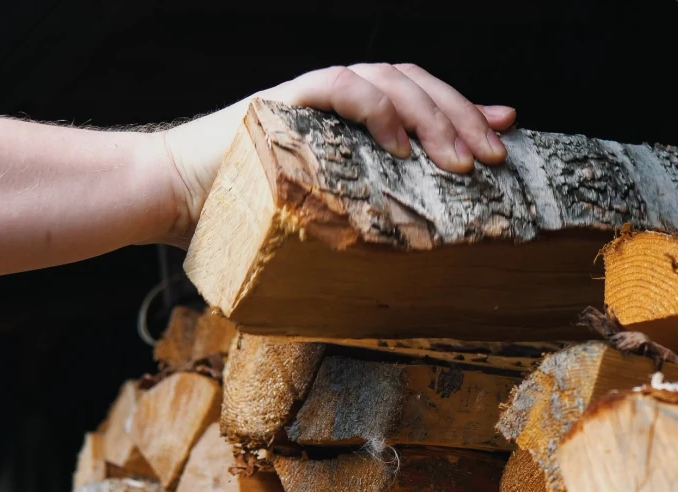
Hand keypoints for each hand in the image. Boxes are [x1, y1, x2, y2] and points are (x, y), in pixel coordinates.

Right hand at [158, 64, 515, 245]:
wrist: (171, 197)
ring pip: (386, 78)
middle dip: (460, 116)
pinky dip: (375, 109)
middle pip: (413, 82)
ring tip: (458, 160)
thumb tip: (422, 227)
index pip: (418, 95)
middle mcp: (335, 97)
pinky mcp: (279, 102)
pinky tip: (400, 145)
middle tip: (492, 156)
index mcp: (350, 119)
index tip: (506, 129)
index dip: (464, 107)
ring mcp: (308, 95)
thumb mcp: (328, 211)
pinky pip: (337, 87)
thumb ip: (373, 203)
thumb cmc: (249, 212)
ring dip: (429, 115)